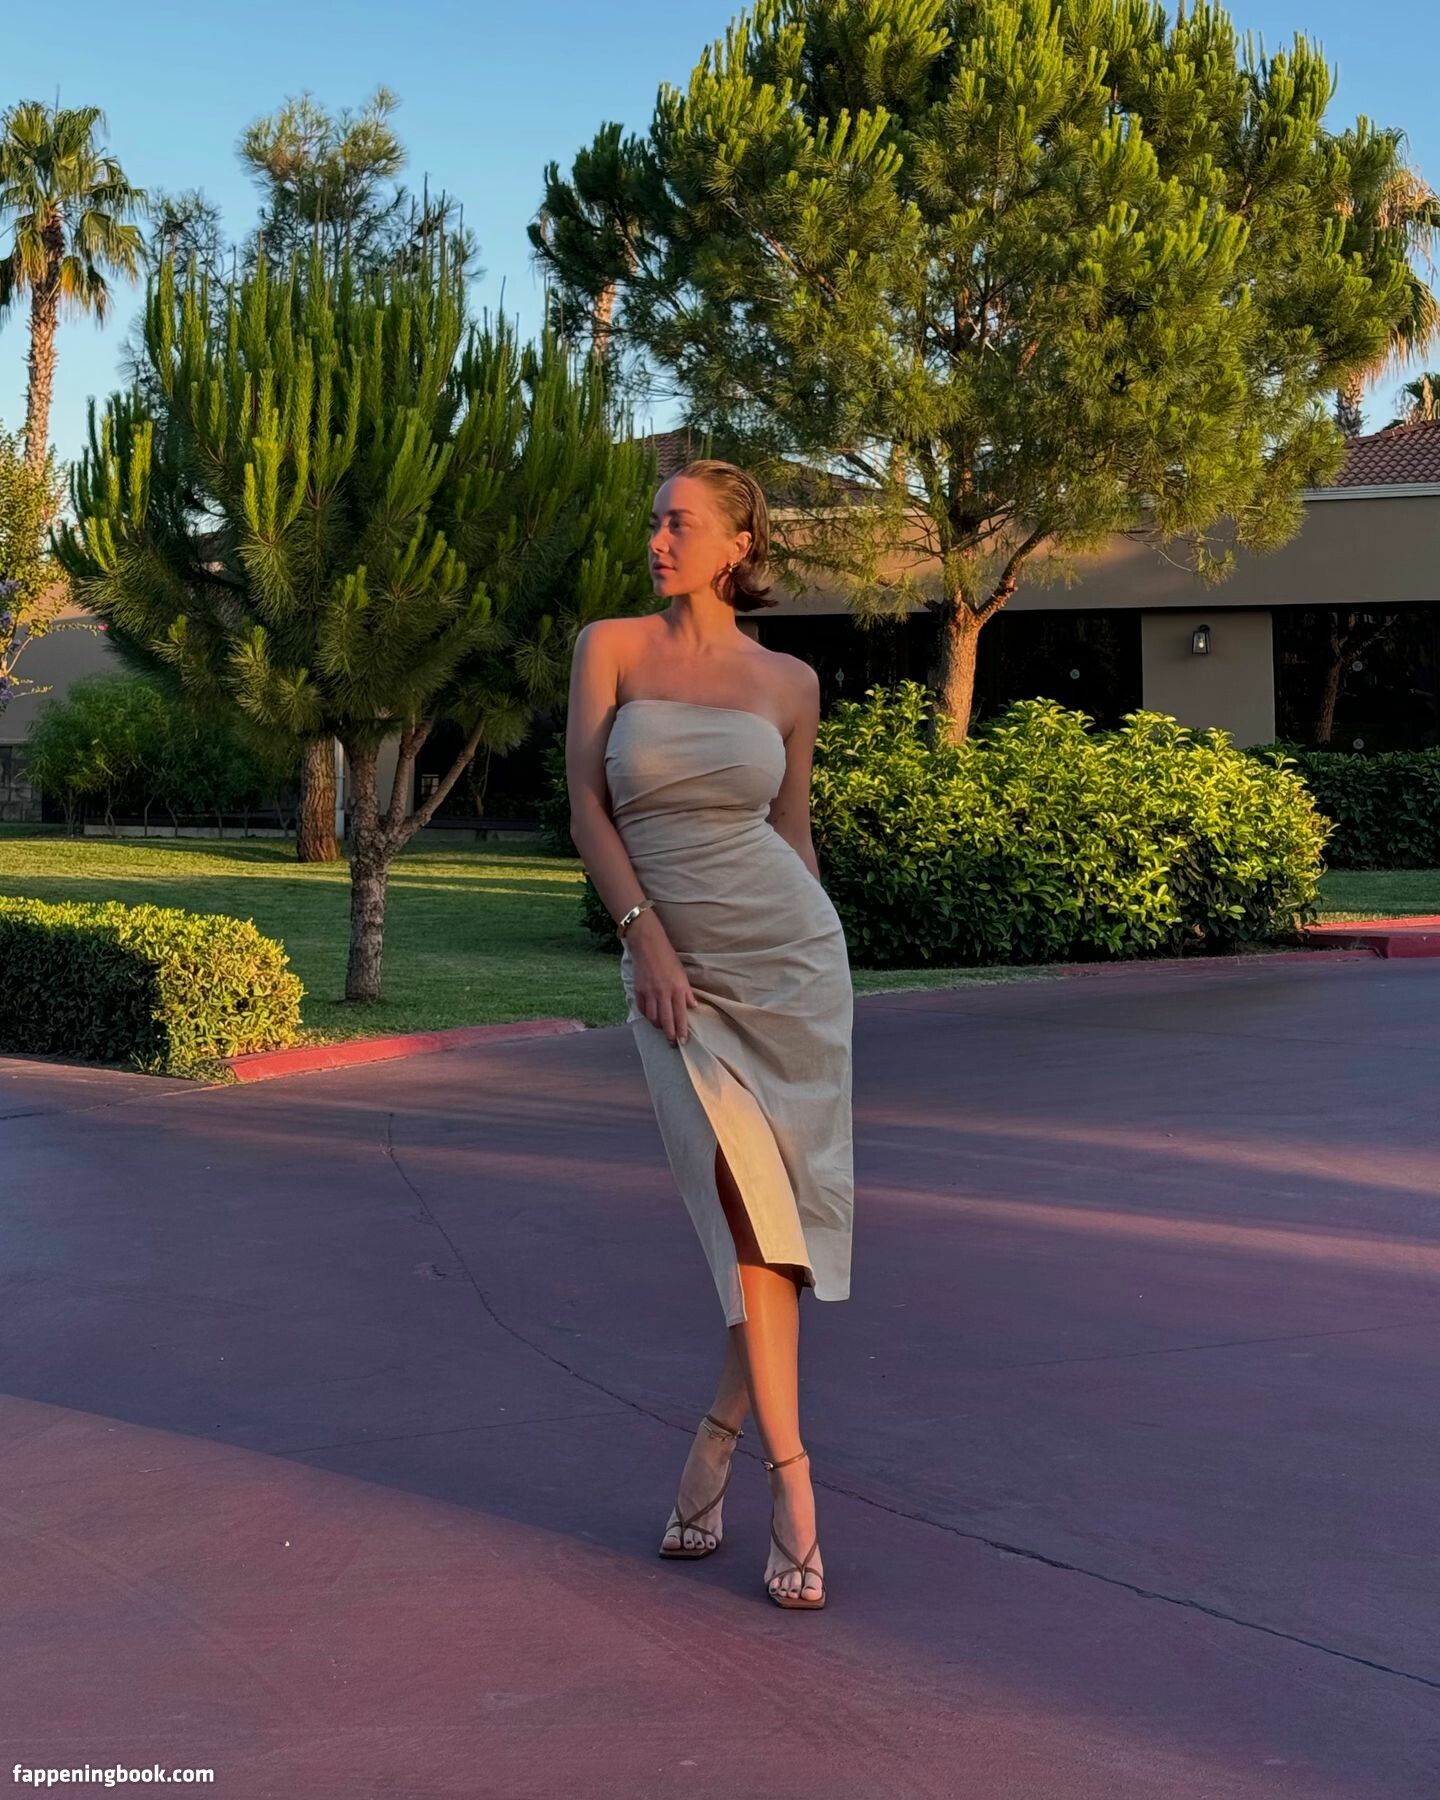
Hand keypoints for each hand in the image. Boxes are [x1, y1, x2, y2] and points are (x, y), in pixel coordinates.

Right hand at [628, 911, 696, 1046]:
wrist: (648, 945)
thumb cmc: (668, 957)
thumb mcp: (682, 973)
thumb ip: (687, 992)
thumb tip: (693, 1006)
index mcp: (677, 989)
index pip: (681, 1015)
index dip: (682, 1031)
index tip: (683, 1041)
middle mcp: (664, 993)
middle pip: (667, 1021)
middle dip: (670, 1035)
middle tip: (672, 1044)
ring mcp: (650, 993)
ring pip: (653, 1018)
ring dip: (658, 1026)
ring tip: (662, 1029)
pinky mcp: (639, 990)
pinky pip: (643, 1009)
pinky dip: (647, 1016)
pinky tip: (651, 1017)